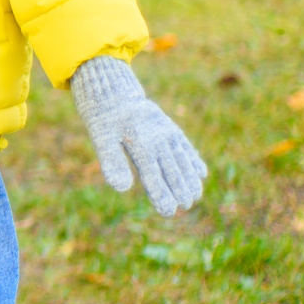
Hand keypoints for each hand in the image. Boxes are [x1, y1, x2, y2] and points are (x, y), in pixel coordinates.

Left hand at [69, 56, 206, 215]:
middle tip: (186, 206)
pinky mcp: (169, 127)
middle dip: (180, 189)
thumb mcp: (101, 139)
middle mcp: (157, 137)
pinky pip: (184, 145)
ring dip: (190, 177)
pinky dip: (193, 158)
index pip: (153, 175)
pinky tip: (202, 173)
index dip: (162, 194)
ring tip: (196, 196)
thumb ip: (112, 162)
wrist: (113, 92)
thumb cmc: (104, 119)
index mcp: (140, 142)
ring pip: (182, 158)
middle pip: (171, 168)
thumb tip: (122, 188)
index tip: (169, 211)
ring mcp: (166, 131)